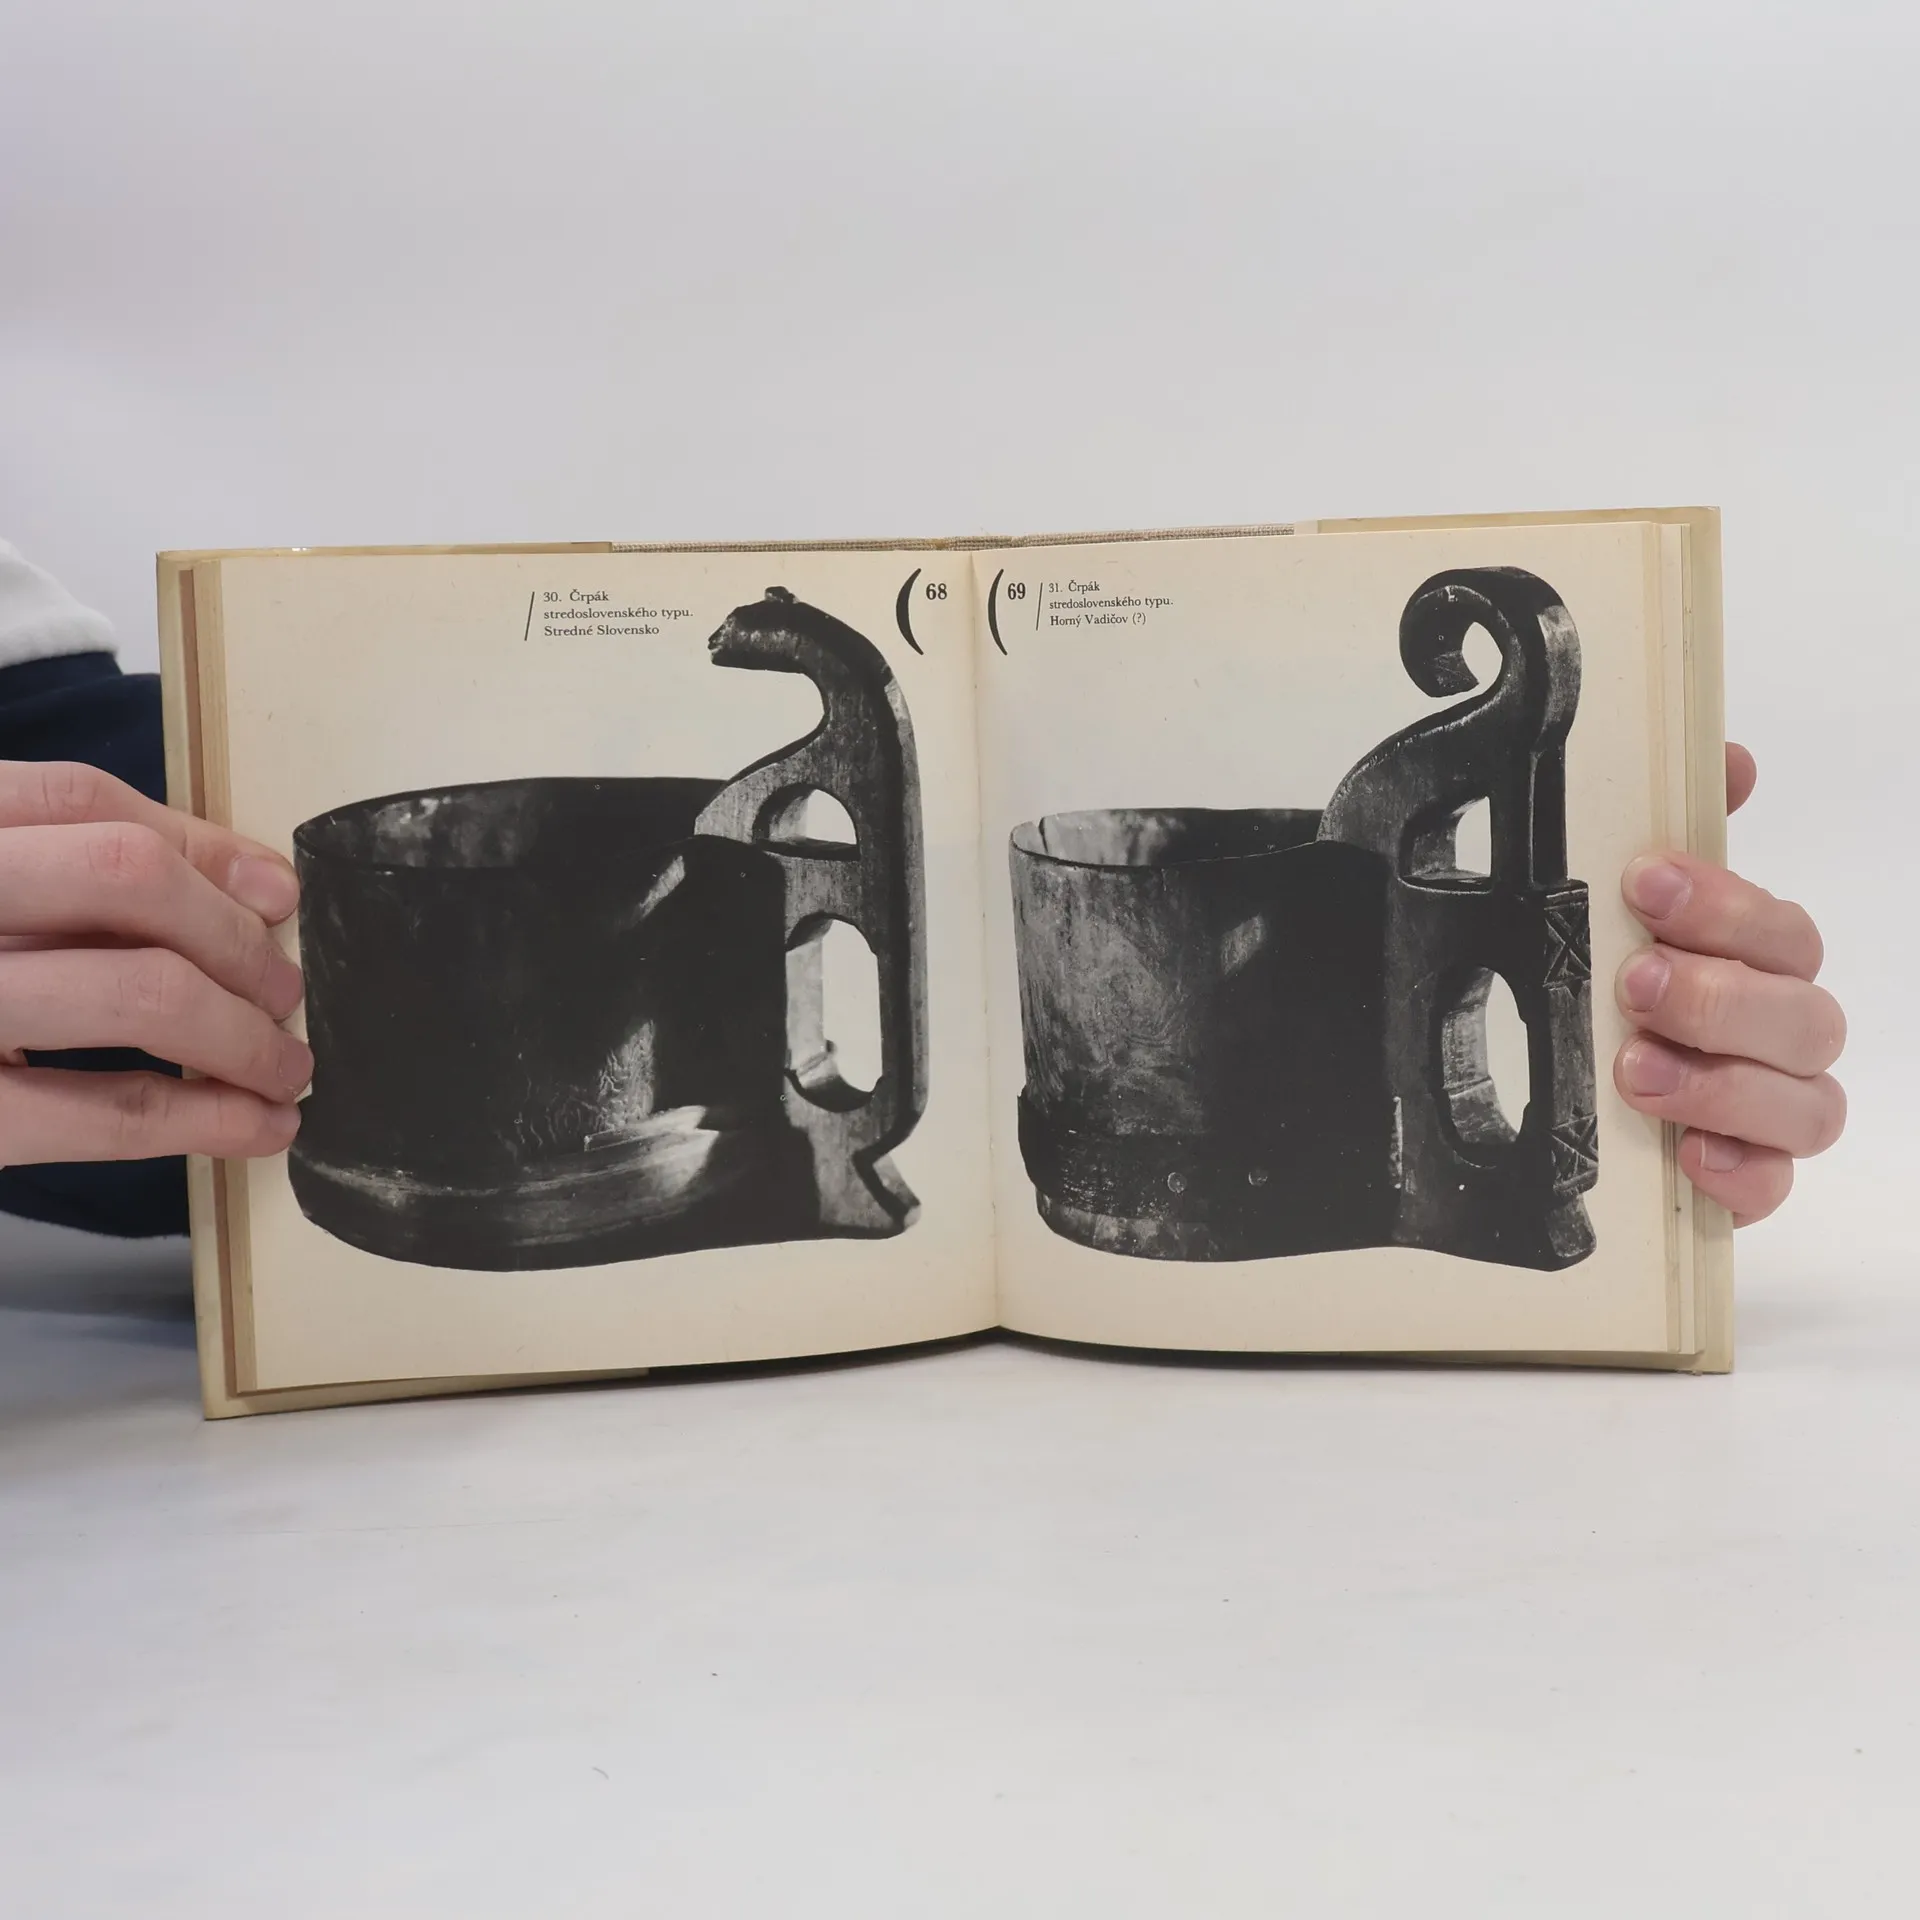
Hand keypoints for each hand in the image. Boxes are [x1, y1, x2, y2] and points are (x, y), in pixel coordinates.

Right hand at [0, 760, 308, 1165]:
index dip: (198, 844)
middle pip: (122, 879)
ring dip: (242, 1033)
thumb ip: (61, 866)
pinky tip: (255, 1128)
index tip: (277, 890)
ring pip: (132, 990)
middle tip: (286, 992)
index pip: (77, 801)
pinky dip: (206, 1119)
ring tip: (286, 1067)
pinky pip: (103, 1111)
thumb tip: (252, 885)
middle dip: (232, 937)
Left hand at [1614, 744, 1843, 1224]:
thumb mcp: (1614, 906)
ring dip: (1723, 1084)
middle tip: (1635, 983)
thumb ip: (1677, 830)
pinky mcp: (1744, 1179)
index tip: (1644, 883)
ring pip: (1807, 1104)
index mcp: (1756, 961)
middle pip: (1804, 1016)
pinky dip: (1740, 1173)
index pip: (1778, 929)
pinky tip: (1688, 1155)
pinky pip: (1774, 1187)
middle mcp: (1777, 1035)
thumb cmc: (1606, 985)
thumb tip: (1729, 758)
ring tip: (1635, 1069)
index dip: (1723, 904)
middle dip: (1719, 996)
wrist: (1556, 1098)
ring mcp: (1769, 1111)